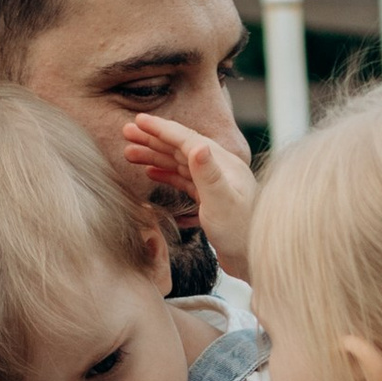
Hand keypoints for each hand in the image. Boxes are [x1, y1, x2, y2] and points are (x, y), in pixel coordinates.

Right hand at [124, 113, 259, 279]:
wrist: (254, 259)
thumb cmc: (242, 234)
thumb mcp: (223, 203)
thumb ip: (209, 174)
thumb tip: (197, 146)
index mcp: (222, 163)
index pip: (186, 139)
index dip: (161, 129)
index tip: (138, 121)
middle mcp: (219, 169)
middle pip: (180, 148)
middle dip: (152, 139)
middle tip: (127, 133)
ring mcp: (215, 185)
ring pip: (179, 163)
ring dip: (155, 156)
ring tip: (130, 153)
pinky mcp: (211, 201)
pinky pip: (183, 180)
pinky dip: (166, 174)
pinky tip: (152, 174)